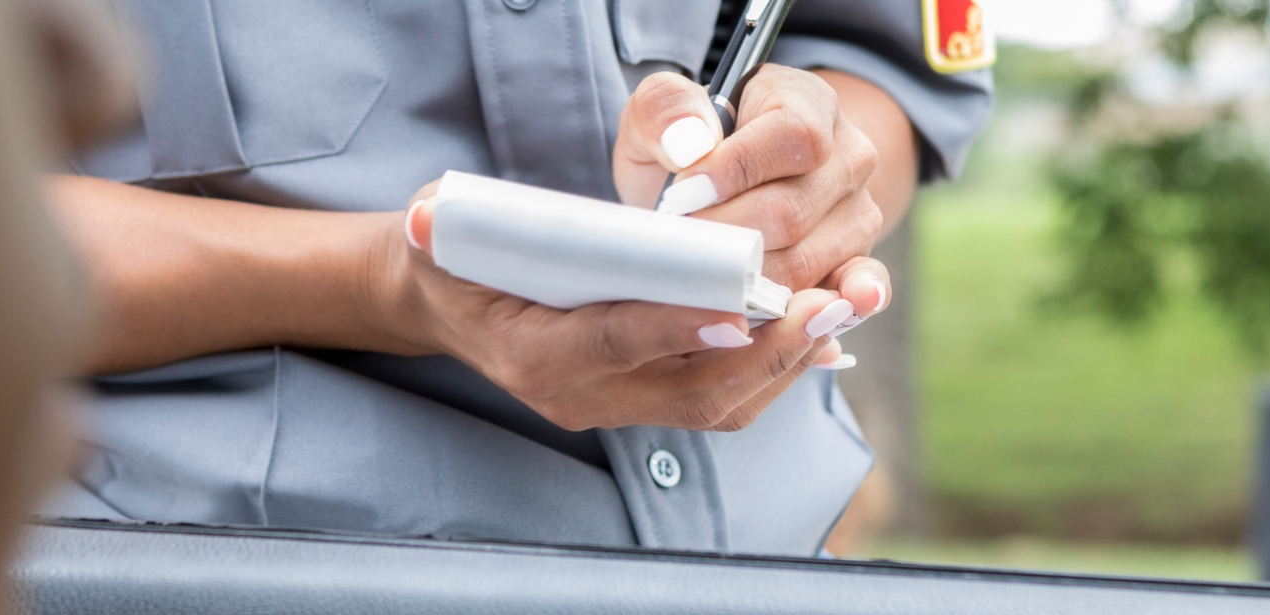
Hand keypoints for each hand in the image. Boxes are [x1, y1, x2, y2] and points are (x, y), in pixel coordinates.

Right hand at [377, 183, 854, 430]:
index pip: (614, 343)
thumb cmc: (451, 254)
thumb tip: (430, 217)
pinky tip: (816, 328)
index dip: (678, 326)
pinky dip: (773, 365)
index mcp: (530, 356)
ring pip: (717, 403)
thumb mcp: (439, 228)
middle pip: (689, 390)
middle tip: (826, 307)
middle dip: (765, 351)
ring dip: (785, 360)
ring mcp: (614, 408)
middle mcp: (578, 397)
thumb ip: (441, 223)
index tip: (741, 304)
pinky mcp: (644, 402)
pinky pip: (721, 397)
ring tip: (839, 310)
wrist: (444, 304)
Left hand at [613, 66, 890, 325]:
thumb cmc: (688, 148)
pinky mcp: (856, 262)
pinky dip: (836, 305)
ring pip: (806, 260)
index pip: (793, 136)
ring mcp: (858, 213)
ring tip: (698, 278)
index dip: (737, 169)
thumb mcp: (659, 116)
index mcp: (808, 103)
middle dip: (725, 237)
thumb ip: (663, 110)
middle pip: (793, 210)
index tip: (681, 195)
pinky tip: (818, 317)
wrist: (719, 188)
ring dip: (744, 279)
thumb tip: (688, 145)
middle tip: (676, 248)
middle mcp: (849, 157)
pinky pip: (858, 287)